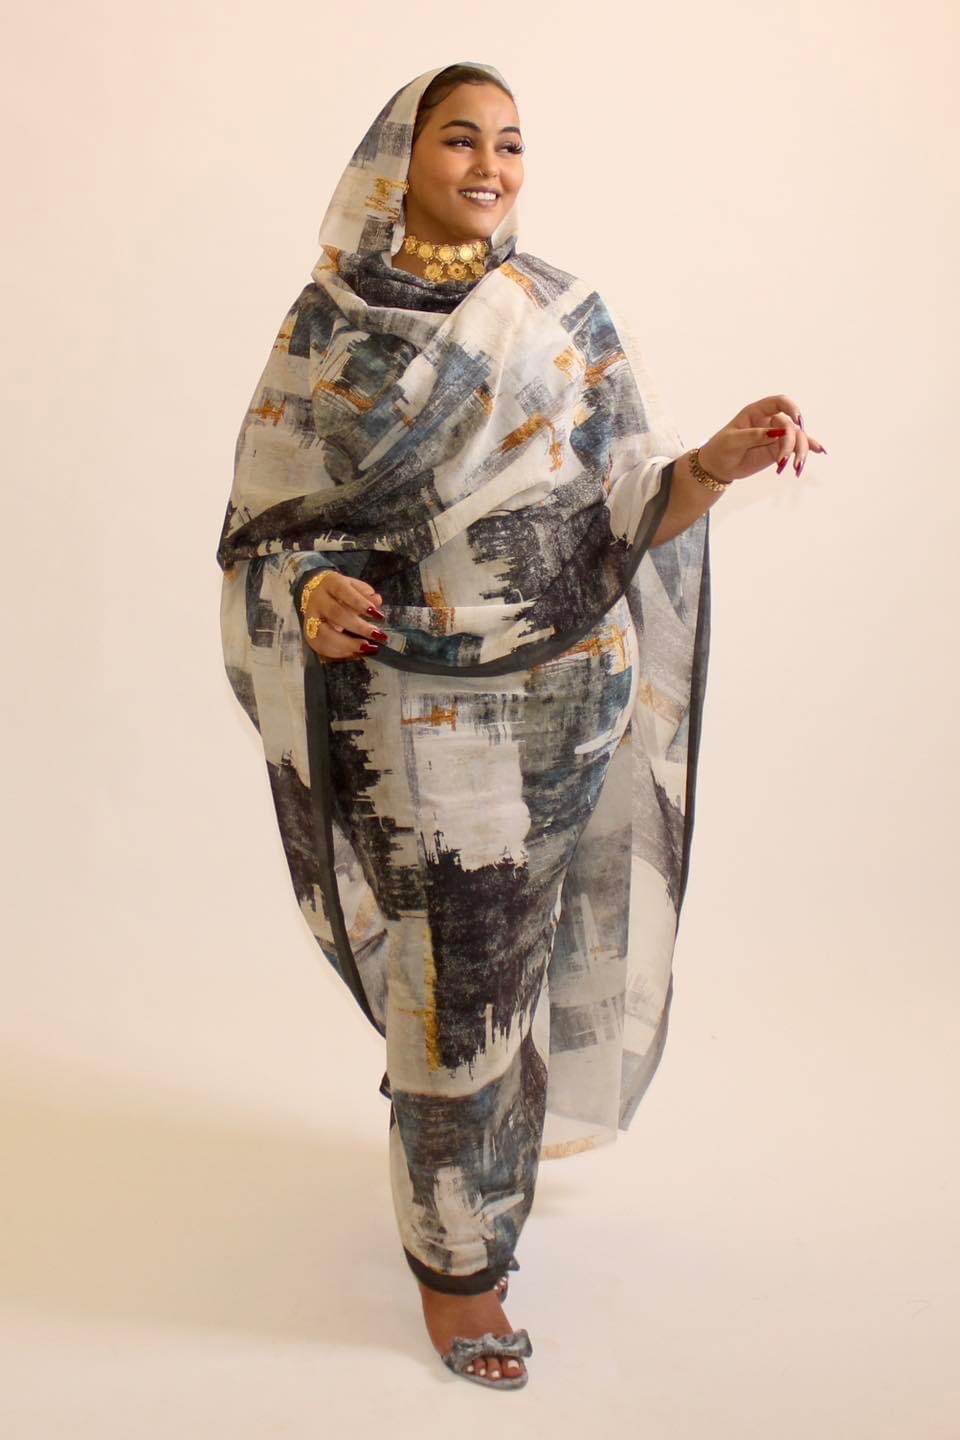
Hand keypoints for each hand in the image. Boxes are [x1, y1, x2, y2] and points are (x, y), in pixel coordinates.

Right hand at [302, 572, 387, 662]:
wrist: (312, 591)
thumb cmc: (339, 591)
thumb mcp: (353, 586)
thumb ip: (366, 593)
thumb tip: (377, 601)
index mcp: (330, 583)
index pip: (344, 592)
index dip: (361, 604)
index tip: (378, 616)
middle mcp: (317, 600)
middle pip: (335, 613)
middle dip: (358, 627)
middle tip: (377, 635)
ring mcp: (310, 617)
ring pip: (325, 633)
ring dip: (347, 644)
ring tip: (367, 648)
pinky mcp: (308, 633)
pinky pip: (321, 646)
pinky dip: (338, 652)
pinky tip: (354, 652)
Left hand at [699, 393, 826, 482]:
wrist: (718, 467)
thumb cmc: (721, 449)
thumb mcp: (733, 441)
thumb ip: (755, 435)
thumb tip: (777, 433)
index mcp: (757, 412)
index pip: (779, 402)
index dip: (790, 408)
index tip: (797, 420)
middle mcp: (769, 421)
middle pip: (791, 424)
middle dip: (792, 441)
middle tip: (785, 458)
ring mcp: (776, 435)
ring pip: (796, 437)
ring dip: (801, 449)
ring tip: (797, 466)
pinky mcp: (778, 449)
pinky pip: (795, 447)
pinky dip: (806, 449)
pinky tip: (819, 451)